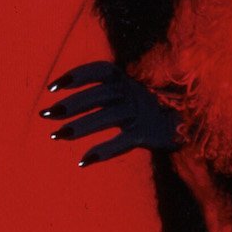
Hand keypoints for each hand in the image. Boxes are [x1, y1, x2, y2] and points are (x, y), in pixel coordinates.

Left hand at [40, 60, 180, 166]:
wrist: (187, 123)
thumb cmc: (147, 106)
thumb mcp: (126, 92)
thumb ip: (102, 93)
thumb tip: (63, 101)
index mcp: (125, 78)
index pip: (96, 70)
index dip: (75, 76)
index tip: (52, 87)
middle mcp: (131, 92)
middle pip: (95, 97)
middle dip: (68, 105)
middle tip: (45, 114)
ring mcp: (139, 113)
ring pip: (104, 119)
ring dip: (78, 127)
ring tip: (56, 135)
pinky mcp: (147, 134)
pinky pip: (121, 142)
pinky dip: (102, 151)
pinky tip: (83, 161)